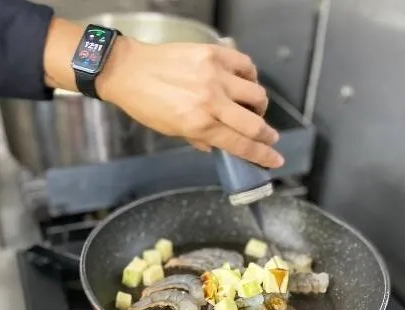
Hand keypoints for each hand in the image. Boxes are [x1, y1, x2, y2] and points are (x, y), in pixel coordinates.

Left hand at [97, 37, 283, 167]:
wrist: (128, 70)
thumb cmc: (146, 104)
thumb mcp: (171, 131)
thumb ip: (200, 138)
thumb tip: (220, 145)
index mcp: (199, 125)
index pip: (241, 145)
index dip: (263, 156)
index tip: (276, 159)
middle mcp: (211, 102)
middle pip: (255, 123)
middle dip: (267, 136)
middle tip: (269, 138)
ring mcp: (215, 76)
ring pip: (256, 94)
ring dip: (258, 106)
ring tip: (250, 108)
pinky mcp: (215, 54)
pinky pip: (246, 66)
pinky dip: (249, 77)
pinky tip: (242, 83)